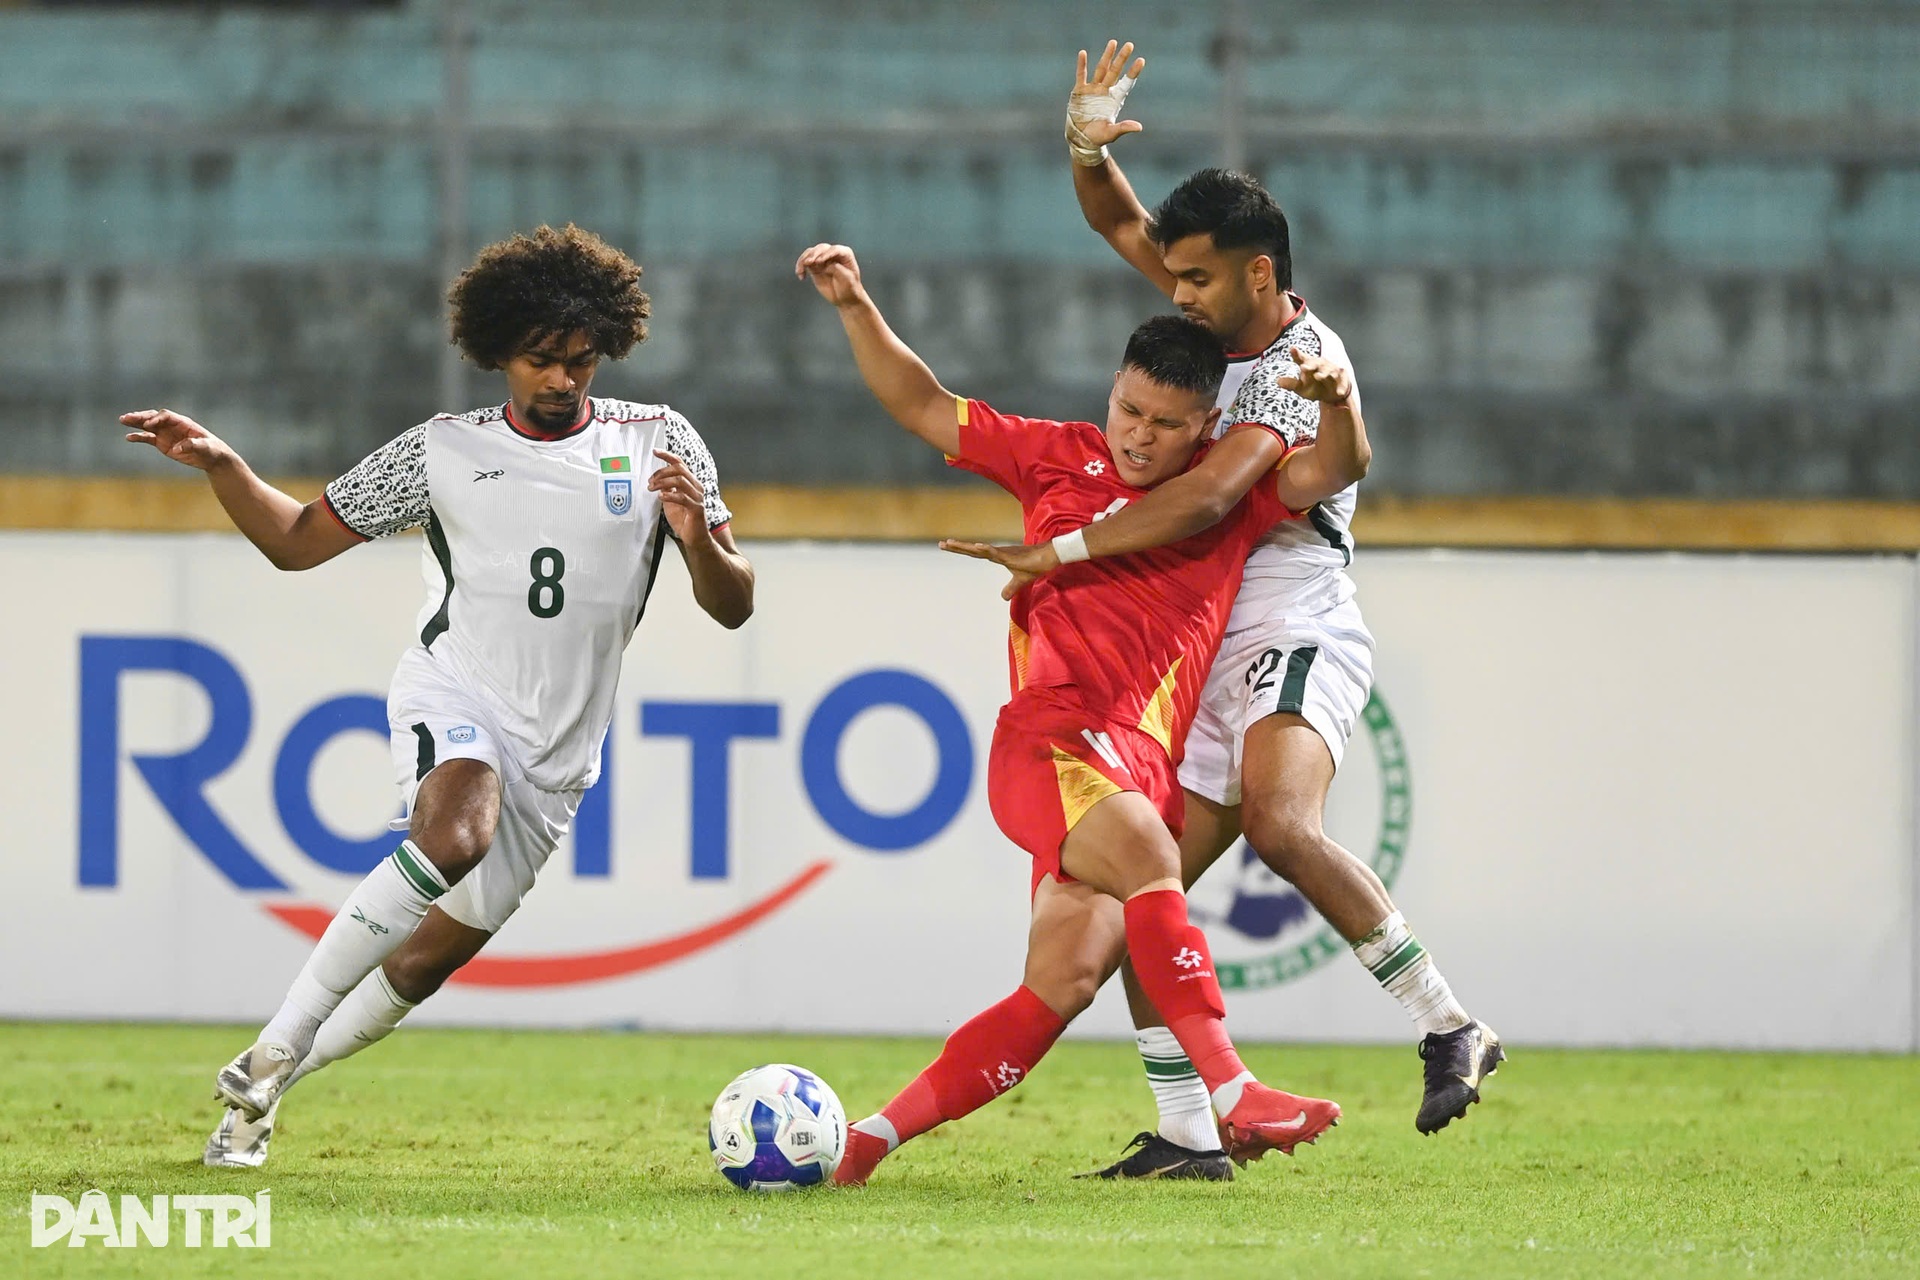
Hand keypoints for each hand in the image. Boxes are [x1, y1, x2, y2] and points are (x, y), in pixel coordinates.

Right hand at [121, 408, 233, 471]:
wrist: (212, 457)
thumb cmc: (212, 449)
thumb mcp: (205, 447)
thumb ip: (193, 445)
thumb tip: (177, 447)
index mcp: (183, 423)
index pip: (166, 416)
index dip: (156, 419)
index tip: (148, 426)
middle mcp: (172, 425)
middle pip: (154, 417)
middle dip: (141, 417)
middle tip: (127, 417)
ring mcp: (166, 433)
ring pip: (148, 425)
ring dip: (136, 423)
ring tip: (123, 420)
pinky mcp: (163, 443)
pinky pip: (148, 438)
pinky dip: (139, 437)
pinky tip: (129, 437)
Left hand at [649, 450, 710, 543]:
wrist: (695, 538)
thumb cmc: (684, 520)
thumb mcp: (670, 501)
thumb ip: (666, 489)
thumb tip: (657, 480)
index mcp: (690, 483)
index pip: (680, 463)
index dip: (668, 456)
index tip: (655, 451)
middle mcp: (696, 487)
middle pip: (679, 469)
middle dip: (661, 472)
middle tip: (650, 480)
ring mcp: (697, 497)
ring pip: (680, 480)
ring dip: (663, 482)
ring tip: (652, 488)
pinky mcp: (697, 508)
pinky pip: (682, 497)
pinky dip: (669, 495)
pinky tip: (661, 497)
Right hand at [795, 243, 865, 307]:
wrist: (844, 298)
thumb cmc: (850, 288)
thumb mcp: (848, 280)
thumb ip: (838, 270)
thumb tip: (826, 265)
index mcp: (845, 254)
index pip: (835, 250)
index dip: (826, 254)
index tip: (818, 261)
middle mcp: (833, 253)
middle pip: (821, 248)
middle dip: (814, 254)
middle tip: (808, 262)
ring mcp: (823, 259)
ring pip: (811, 252)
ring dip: (804, 259)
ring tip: (801, 269)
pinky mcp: (815, 266)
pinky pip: (805, 262)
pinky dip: (800, 266)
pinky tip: (800, 275)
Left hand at [939, 538, 1061, 600]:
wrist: (1049, 558)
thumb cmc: (1035, 565)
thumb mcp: (1020, 581)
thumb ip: (1010, 588)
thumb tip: (1003, 597)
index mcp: (997, 557)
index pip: (975, 553)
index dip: (961, 550)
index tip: (947, 545)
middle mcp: (997, 553)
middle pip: (973, 550)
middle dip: (957, 547)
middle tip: (941, 544)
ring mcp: (1003, 553)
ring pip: (980, 549)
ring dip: (966, 546)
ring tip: (951, 543)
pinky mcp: (1011, 556)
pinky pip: (996, 553)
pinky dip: (987, 549)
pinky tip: (978, 547)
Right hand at [1067, 40, 1146, 155]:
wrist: (1081, 139)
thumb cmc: (1098, 137)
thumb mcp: (1111, 133)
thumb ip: (1124, 128)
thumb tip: (1139, 127)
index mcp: (1115, 99)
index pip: (1126, 82)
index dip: (1133, 72)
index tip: (1141, 60)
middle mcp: (1105, 91)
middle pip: (1115, 71)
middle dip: (1122, 58)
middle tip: (1130, 45)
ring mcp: (1092, 90)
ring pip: (1101, 69)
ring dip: (1106, 56)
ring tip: (1113, 42)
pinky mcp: (1080, 92)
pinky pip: (1081, 76)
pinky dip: (1082, 65)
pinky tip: (1083, 53)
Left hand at [1274, 347, 1353, 405]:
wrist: (1332, 395)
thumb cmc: (1314, 387)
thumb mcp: (1301, 388)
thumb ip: (1291, 384)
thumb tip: (1278, 381)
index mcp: (1310, 364)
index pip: (1302, 359)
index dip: (1297, 355)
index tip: (1292, 349)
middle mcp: (1322, 365)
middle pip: (1316, 363)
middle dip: (1311, 365)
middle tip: (1303, 367)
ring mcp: (1333, 371)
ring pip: (1329, 372)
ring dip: (1324, 374)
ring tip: (1318, 377)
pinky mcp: (1343, 379)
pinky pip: (1342, 383)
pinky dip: (1341, 387)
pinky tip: (1339, 393)